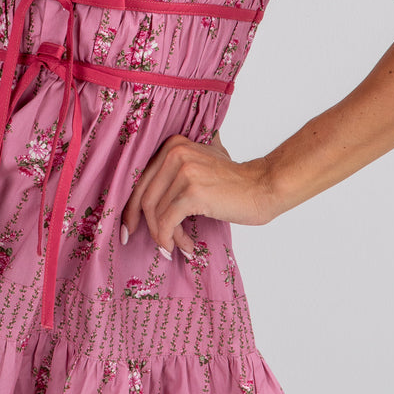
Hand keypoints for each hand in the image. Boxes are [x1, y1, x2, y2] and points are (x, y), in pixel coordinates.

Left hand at [119, 134, 278, 255]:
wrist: (264, 187)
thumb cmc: (233, 182)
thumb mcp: (200, 163)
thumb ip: (173, 170)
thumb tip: (141, 201)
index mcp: (173, 144)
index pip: (140, 180)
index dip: (131, 207)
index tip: (128, 228)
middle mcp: (175, 153)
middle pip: (144, 197)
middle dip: (142, 226)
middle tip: (153, 245)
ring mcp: (184, 171)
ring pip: (157, 213)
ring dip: (167, 236)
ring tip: (179, 246)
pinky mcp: (193, 192)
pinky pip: (169, 222)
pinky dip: (172, 239)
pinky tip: (186, 248)